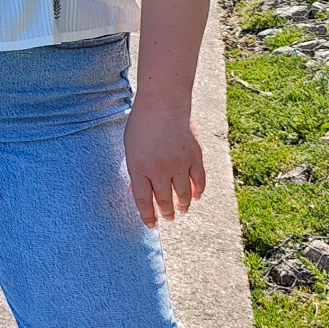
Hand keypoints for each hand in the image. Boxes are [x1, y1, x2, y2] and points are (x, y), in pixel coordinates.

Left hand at [124, 98, 205, 226]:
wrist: (163, 102)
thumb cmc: (142, 124)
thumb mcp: (130, 148)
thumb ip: (135, 170)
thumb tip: (136, 193)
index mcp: (139, 168)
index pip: (143, 202)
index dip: (147, 217)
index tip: (151, 225)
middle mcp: (159, 170)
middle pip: (163, 200)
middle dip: (166, 213)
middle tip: (168, 217)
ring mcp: (178, 164)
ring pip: (183, 195)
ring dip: (182, 206)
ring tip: (181, 210)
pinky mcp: (194, 156)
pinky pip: (199, 180)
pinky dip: (198, 191)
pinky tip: (195, 197)